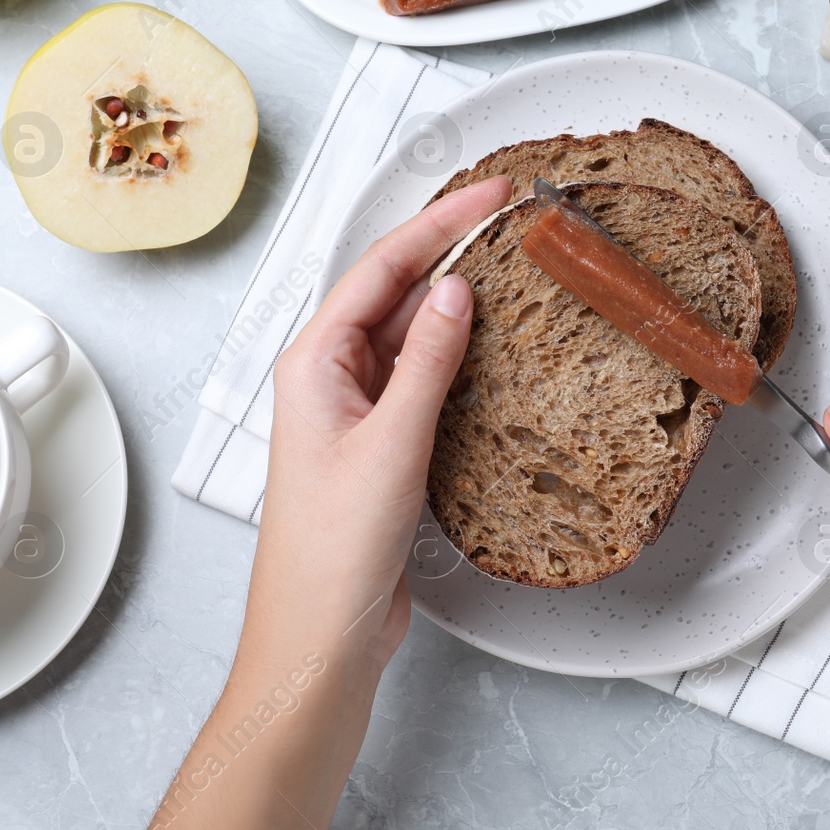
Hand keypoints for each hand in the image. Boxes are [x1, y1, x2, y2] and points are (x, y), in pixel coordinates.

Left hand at [250, 174, 512, 668]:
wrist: (320, 635)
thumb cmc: (330, 553)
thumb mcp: (390, 445)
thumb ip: (426, 362)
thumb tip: (454, 291)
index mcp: (314, 362)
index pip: (381, 267)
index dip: (437, 222)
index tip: (489, 195)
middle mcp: (332, 377)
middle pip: (397, 291)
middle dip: (451, 249)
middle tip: (511, 216)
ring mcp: (360, 410)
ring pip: (414, 334)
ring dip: (459, 302)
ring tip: (514, 267)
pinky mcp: (386, 444)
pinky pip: (426, 379)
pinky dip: (462, 357)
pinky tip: (497, 349)